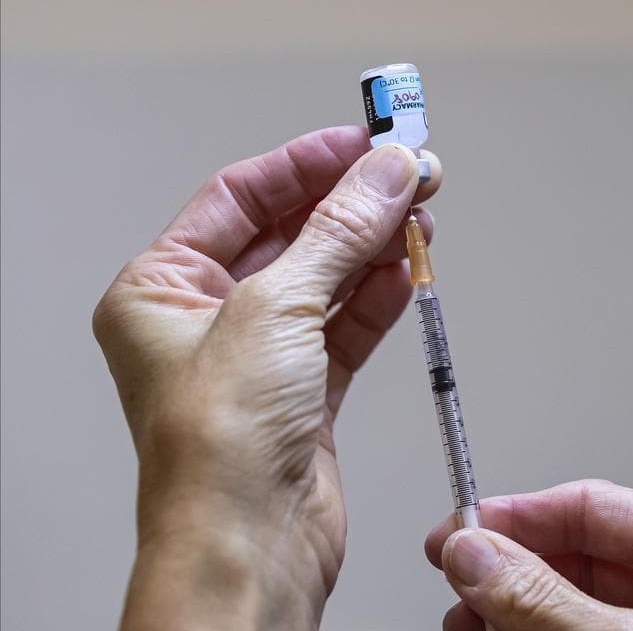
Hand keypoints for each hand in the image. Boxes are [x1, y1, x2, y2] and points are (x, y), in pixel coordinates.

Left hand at [93, 128, 439, 629]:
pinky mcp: (307, 393)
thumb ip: (339, 232)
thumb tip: (383, 173)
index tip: (365, 140)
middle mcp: (207, 320)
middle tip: (408, 173)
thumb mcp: (276, 309)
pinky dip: (382, 296)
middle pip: (292, 235)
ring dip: (376, 247)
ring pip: (328, 278)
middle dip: (353, 204)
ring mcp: (261, 358)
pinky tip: (409, 271)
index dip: (307, 163)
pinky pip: (349, 326)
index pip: (239, 197)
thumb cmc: (216, 448)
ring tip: (420, 216)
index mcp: (161, 290)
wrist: (250, 544)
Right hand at [426, 480, 632, 630]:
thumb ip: (543, 603)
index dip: (520, 517)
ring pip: (577, 607)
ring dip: (518, 617)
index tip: (459, 532)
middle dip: (513, 575)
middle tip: (458, 588)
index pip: (599, 508)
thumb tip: (479, 555)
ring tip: (468, 629)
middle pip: (583, 558)